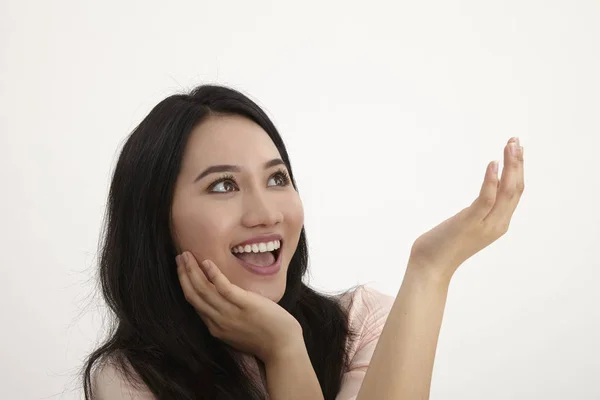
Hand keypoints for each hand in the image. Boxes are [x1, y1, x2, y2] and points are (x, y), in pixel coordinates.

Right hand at [175, 252, 302, 362]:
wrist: (282, 347)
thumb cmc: (265, 338)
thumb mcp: (238, 330)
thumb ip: (227, 317)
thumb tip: (224, 300)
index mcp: (215, 327)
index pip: (194, 302)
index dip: (186, 284)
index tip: (182, 269)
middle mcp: (218, 321)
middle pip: (194, 294)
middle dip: (184, 274)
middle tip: (180, 257)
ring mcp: (230, 313)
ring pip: (203, 289)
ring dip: (192, 270)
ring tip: (187, 255)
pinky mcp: (244, 304)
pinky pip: (223, 288)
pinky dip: (213, 274)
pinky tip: (206, 262)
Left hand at [409, 137, 524, 280]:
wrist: (430, 266)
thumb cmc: (443, 245)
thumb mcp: (467, 224)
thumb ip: (478, 211)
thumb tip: (483, 194)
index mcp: (499, 223)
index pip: (515, 192)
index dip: (519, 169)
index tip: (516, 149)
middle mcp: (497, 224)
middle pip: (516, 189)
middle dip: (518, 163)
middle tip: (515, 140)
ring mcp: (485, 224)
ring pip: (506, 192)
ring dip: (510, 166)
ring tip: (510, 146)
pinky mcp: (470, 223)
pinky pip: (486, 199)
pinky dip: (491, 180)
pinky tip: (492, 164)